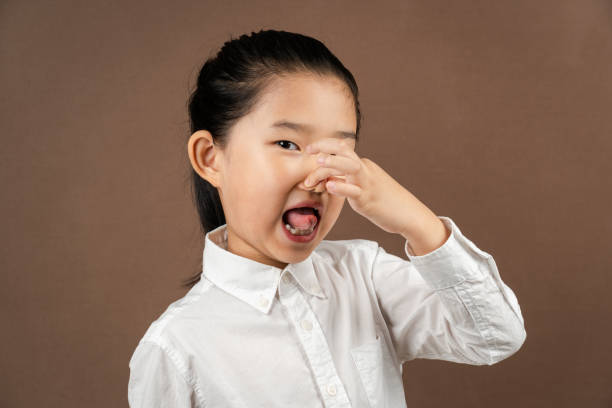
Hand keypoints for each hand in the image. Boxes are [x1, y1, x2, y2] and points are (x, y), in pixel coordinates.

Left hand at [304, 139, 420, 234]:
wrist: (410, 214)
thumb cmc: (385, 202)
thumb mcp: (364, 187)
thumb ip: (346, 180)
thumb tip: (326, 179)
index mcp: (363, 166)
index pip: (341, 148)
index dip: (324, 145)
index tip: (308, 150)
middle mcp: (365, 171)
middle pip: (344, 151)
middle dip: (324, 148)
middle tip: (308, 152)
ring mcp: (367, 184)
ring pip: (349, 166)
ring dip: (332, 162)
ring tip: (318, 162)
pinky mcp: (368, 200)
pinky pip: (354, 191)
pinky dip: (341, 187)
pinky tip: (330, 186)